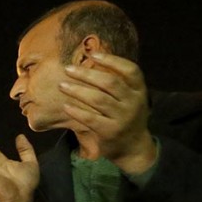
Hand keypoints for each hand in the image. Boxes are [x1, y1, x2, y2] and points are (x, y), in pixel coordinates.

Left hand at [60, 52, 155, 172]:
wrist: (133, 147)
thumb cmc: (126, 116)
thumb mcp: (130, 98)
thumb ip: (119, 83)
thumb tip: (93, 60)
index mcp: (139, 91)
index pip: (130, 70)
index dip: (112, 60)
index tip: (93, 54)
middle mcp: (133, 103)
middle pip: (110, 83)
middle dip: (87, 74)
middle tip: (68, 69)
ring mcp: (122, 118)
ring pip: (99, 99)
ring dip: (78, 90)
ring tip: (62, 85)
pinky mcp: (110, 132)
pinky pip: (90, 119)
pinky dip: (77, 111)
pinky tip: (65, 106)